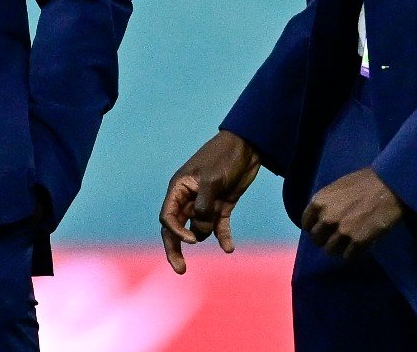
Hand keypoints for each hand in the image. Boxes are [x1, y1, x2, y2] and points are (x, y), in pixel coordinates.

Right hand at [160, 130, 261, 273]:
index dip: (176, 232)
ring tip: (222, 233)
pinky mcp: (222, 205)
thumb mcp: (213, 181)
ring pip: (198, 229)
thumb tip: (200, 232)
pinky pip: (218, 226)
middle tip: (181, 270)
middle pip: (176, 228)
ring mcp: (205, 202)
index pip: (168, 217)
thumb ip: (204, 208)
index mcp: (179, 189)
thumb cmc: (224, 158)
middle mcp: (188, 197)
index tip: (192, 240)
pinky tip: (229, 248)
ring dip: (206, 235)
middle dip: (176, 249)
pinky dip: (222, 237)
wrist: (248, 146)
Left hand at [301, 166, 402, 258]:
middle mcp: (326, 218)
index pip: (306, 224)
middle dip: (325, 239)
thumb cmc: (364, 181)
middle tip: (336, 237)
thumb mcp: (336, 188)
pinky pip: (348, 256)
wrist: (389, 186)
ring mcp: (341, 231)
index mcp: (318, 202)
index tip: (323, 229)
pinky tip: (358, 248)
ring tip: (347, 244)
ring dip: (338, 249)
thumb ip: (326, 203)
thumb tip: (321, 216)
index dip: (315, 228)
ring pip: (330, 251)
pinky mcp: (358, 242)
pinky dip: (352, 254)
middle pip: (317, 240)